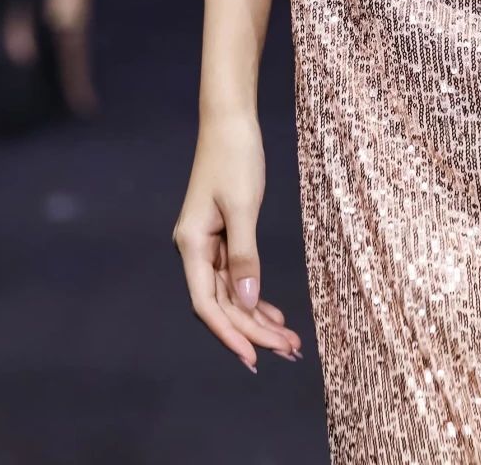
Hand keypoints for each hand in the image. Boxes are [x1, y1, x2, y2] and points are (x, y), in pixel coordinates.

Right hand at [172, 110, 304, 372]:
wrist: (230, 121)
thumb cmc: (235, 157)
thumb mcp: (243, 206)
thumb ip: (245, 256)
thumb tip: (248, 303)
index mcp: (191, 244)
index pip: (207, 304)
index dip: (229, 333)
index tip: (253, 358)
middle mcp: (195, 249)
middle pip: (222, 303)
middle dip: (253, 330)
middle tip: (289, 350)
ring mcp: (208, 244)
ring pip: (231, 293)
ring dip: (257, 317)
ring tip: (288, 340)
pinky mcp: (223, 235)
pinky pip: (237, 276)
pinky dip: (255, 295)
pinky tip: (274, 314)